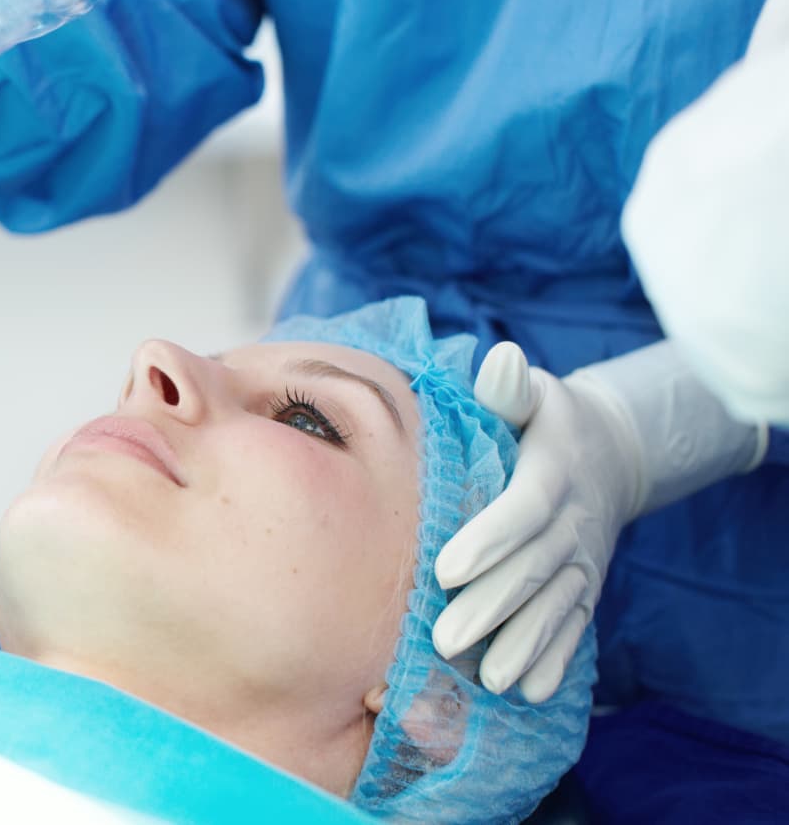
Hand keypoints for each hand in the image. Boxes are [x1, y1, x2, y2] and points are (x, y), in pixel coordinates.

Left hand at [431, 342, 642, 702]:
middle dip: (491, 607)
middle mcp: (573, 521)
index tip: (446, 568)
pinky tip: (527, 691)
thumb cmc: (543, 421)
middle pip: (532, 568)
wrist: (607, 452)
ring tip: (486, 678)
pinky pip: (575, 628)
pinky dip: (554, 660)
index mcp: (553, 471)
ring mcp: (583, 560)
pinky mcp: (586, 588)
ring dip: (521, 645)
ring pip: (554, 607)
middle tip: (445, 639)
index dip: (489, 540)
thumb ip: (508, 387)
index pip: (522, 509)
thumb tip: (502, 360)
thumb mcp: (531, 396)